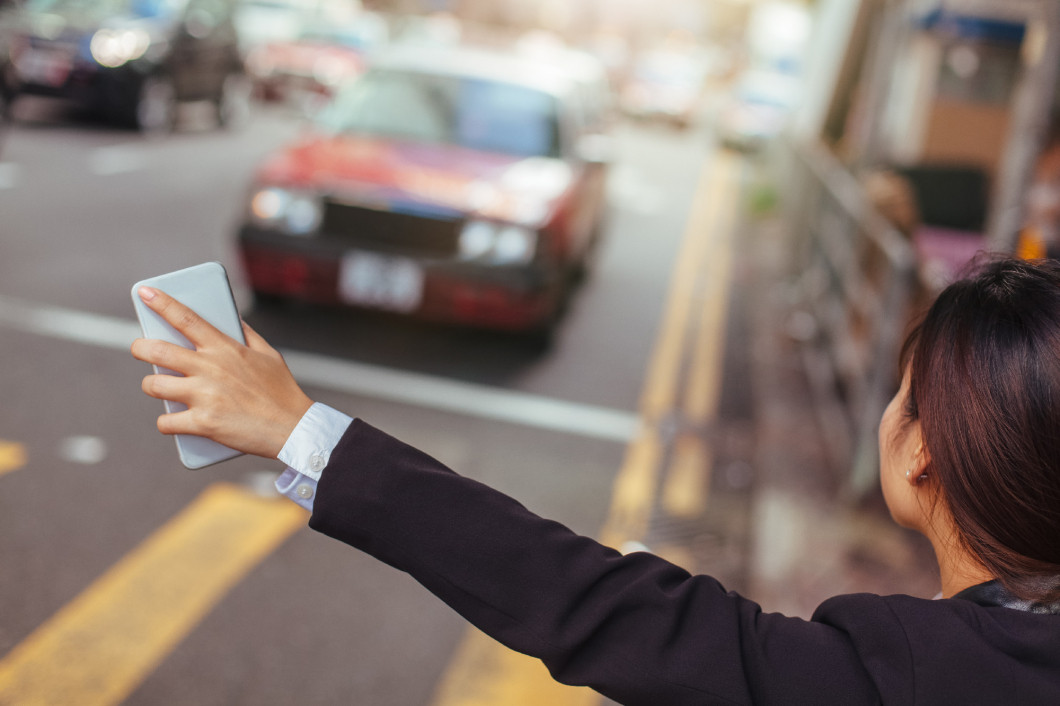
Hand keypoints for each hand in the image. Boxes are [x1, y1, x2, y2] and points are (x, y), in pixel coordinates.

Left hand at [130, 286, 312, 458]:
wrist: (293, 429)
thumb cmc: (282, 391)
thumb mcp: (268, 354)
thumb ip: (247, 334)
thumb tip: (231, 317)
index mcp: (225, 348)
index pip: (186, 318)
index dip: (162, 303)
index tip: (145, 292)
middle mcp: (210, 368)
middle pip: (157, 350)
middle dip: (140, 347)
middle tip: (140, 349)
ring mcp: (204, 396)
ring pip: (154, 386)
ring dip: (152, 386)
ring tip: (160, 388)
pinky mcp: (203, 423)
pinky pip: (166, 422)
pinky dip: (167, 423)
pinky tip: (173, 422)